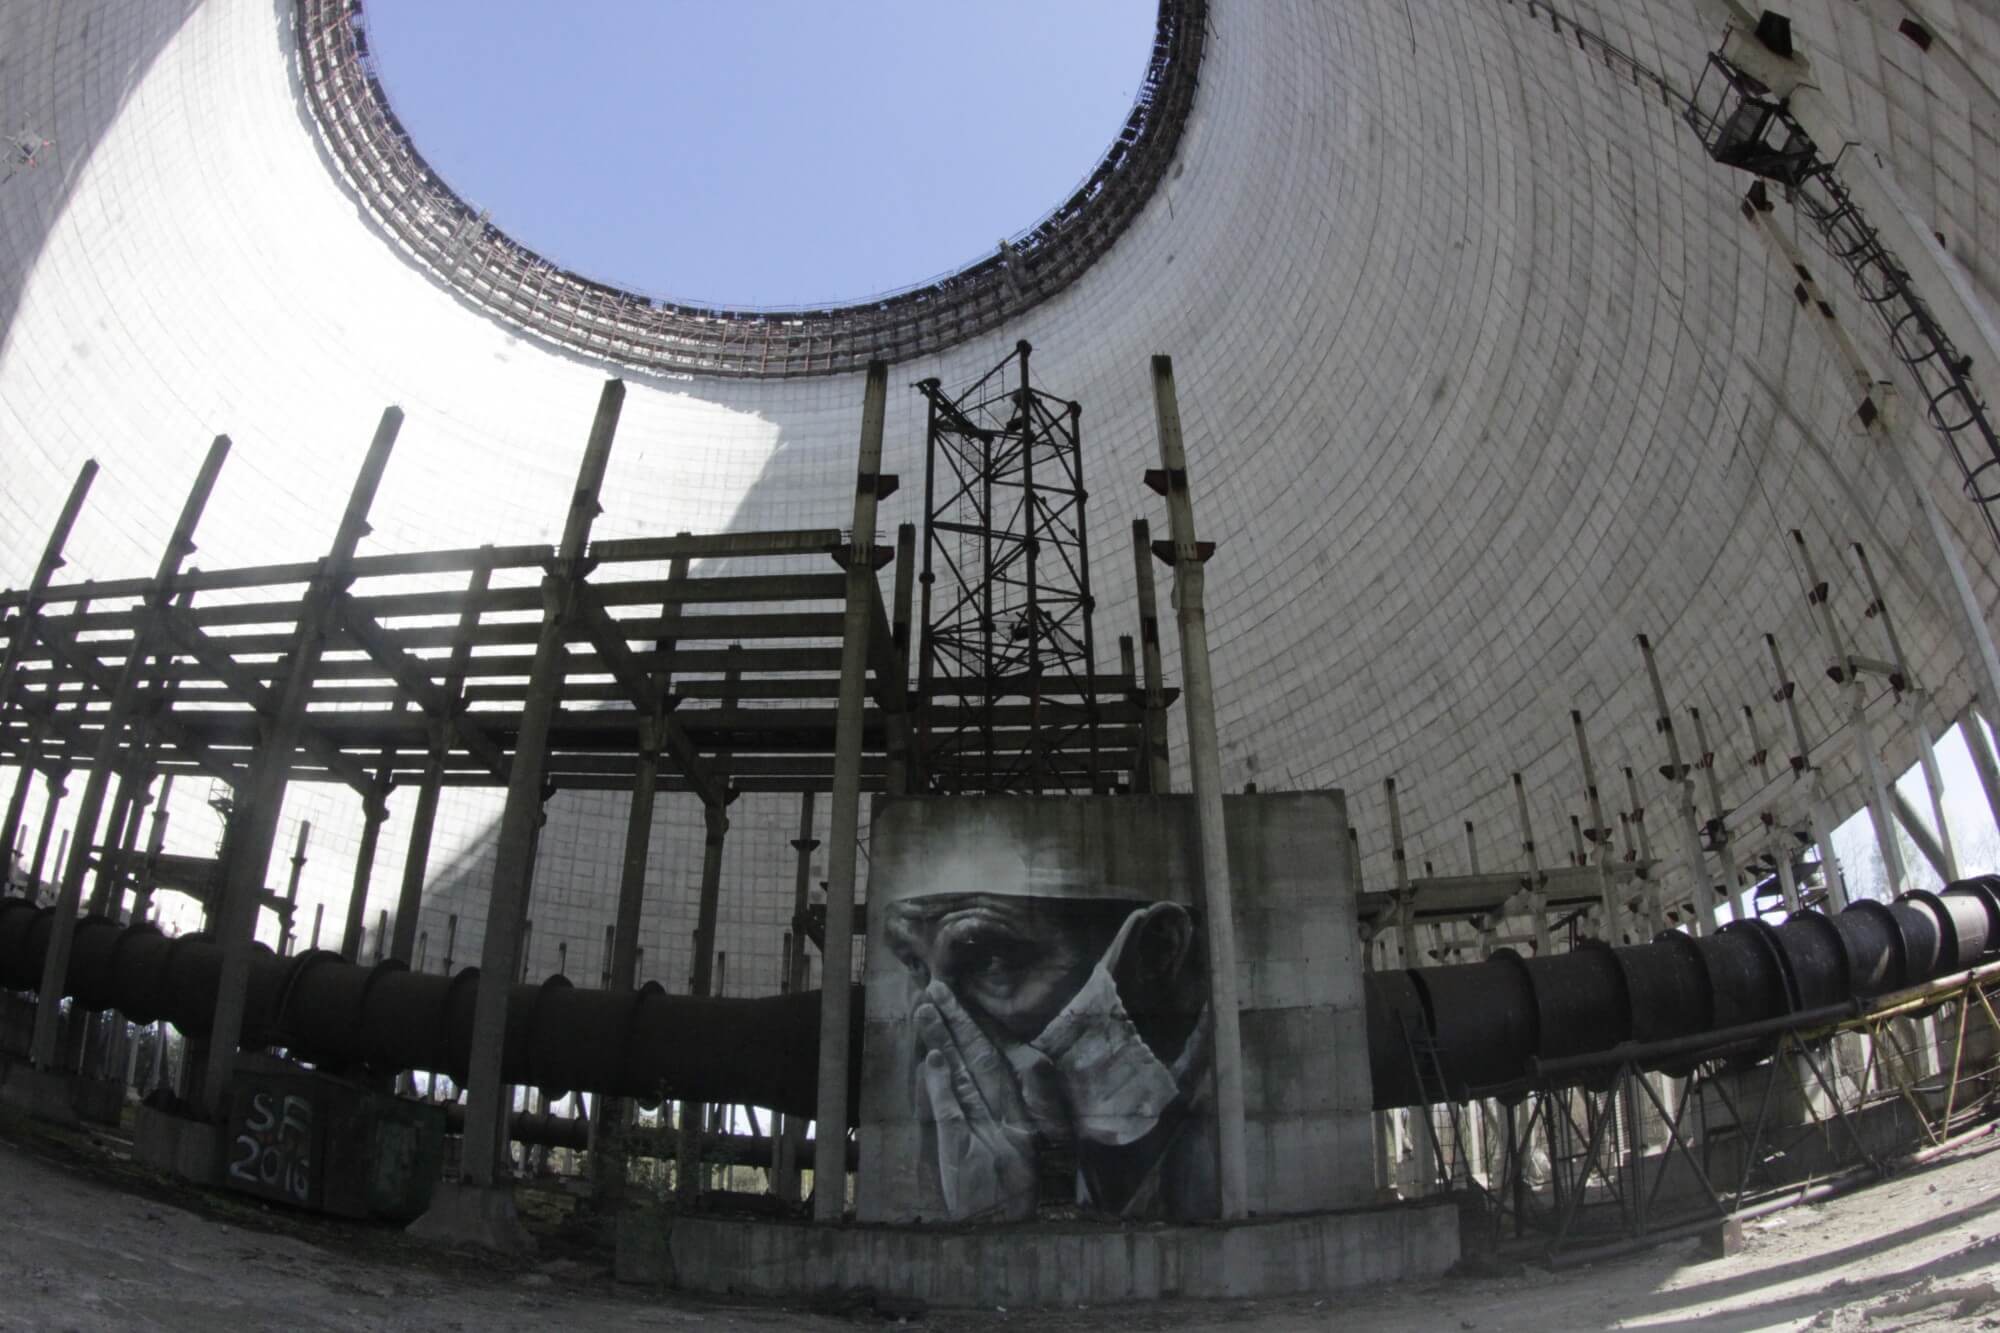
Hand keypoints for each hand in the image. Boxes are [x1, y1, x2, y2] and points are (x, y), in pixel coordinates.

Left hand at [915, 979, 1037, 1220]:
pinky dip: (942, 1084)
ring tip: (925, 1010)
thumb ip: (1024, 1109)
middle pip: (983, 1062)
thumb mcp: (1026, 1156)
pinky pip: (953, 1113)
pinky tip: (932, 1057)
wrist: (1006, 1246)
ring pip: (965, 1079)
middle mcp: (1010, 1125)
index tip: (960, 1001)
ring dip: (944, 1041)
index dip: (979, 1030)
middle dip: (959, 1023)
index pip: (1000, 1064)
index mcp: (1024, 1122)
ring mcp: (990, 1139)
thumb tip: (1021, 1062)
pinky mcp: (967, 1157)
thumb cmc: (1009, 1204)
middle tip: (936, 990)